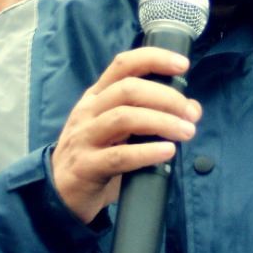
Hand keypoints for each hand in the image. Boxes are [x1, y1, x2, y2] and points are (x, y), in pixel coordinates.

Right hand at [52, 48, 200, 224]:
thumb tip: (192, 109)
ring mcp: (84, 138)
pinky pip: (118, 156)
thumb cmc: (97, 155)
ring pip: (123, 118)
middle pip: (128, 90)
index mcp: (97, 96)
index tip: (182, 64)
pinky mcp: (86, 166)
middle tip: (191, 113)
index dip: (154, 59)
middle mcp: (88, 111)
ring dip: (161, 121)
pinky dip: (147, 152)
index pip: (123, 65)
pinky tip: (167, 152)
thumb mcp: (121, 131)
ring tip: (186, 132)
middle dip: (166, 97)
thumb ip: (152, 116)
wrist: (60, 194)